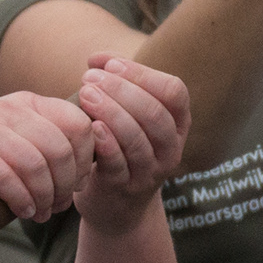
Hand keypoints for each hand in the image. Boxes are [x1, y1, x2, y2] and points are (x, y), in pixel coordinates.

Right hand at [0, 92, 93, 224]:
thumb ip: (46, 147)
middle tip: (58, 206)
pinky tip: (22, 210)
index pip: (79, 123)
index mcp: (27, 103)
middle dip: (66, 185)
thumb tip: (90, 171)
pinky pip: (6, 176)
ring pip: (36, 163)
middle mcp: (8, 108)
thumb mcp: (13, 143)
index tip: (76, 185)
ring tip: (40, 213)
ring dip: (45, 197)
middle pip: (61, 147)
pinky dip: (21, 199)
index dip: (86, 160)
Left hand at [73, 56, 189, 232]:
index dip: (143, 74)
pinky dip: (106, 143)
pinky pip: (119, 164)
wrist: (114, 203)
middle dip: (121, 90)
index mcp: (177, 122)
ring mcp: (150, 171)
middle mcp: (171, 147)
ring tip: (85, 95)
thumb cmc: (118, 145)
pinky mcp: (126, 189)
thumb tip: (96, 58)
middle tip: (90, 79)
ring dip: (110, 112)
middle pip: (155, 113)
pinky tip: (91, 127)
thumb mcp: (123, 112)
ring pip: (138, 138)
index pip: (174, 91)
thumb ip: (114, 81)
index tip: (111, 64)